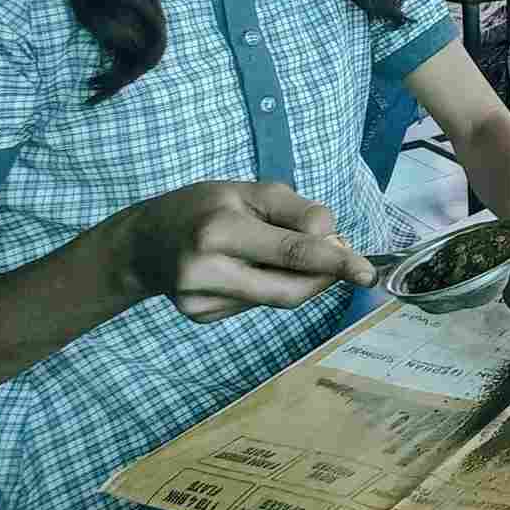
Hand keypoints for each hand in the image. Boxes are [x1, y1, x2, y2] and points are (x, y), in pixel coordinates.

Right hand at [118, 181, 375, 322]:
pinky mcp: (202, 318)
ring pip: (278, 299)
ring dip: (298, 278)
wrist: (142, 242)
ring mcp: (201, 303)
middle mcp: (206, 273)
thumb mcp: (251, 191)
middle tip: (338, 256)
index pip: (291, 253)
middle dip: (324, 276)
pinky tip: (249, 267)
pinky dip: (270, 285)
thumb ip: (299, 213)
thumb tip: (335, 243)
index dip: (334, 263)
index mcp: (218, 232)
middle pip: (291, 289)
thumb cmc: (203, 207)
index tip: (367, 272)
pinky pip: (257, 305)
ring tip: (282, 251)